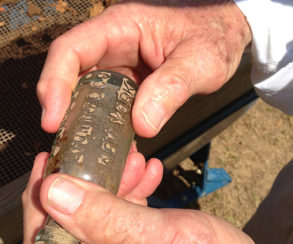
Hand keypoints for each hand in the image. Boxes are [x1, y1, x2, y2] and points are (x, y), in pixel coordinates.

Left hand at [22, 153, 252, 242]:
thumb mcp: (159, 237)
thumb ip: (106, 219)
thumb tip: (54, 190)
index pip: (47, 232)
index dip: (41, 195)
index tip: (48, 157)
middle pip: (74, 214)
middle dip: (91, 178)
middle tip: (103, 149)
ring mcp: (120, 243)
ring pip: (102, 207)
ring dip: (117, 178)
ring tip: (137, 158)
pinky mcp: (137, 237)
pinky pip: (125, 209)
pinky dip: (135, 186)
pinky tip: (151, 170)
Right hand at [37, 0, 250, 137]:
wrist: (224, 28)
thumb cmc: (214, 34)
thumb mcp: (202, 59)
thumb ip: (173, 87)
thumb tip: (142, 125)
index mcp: (121, 25)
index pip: (70, 49)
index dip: (54, 83)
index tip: (53, 120)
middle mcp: (112, 42)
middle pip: (71, 74)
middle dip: (65, 109)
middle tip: (68, 145)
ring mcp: (119, 62)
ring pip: (87, 91)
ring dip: (84, 120)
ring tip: (89, 151)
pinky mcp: (128, 79)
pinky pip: (107, 101)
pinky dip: (106, 122)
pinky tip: (113, 143)